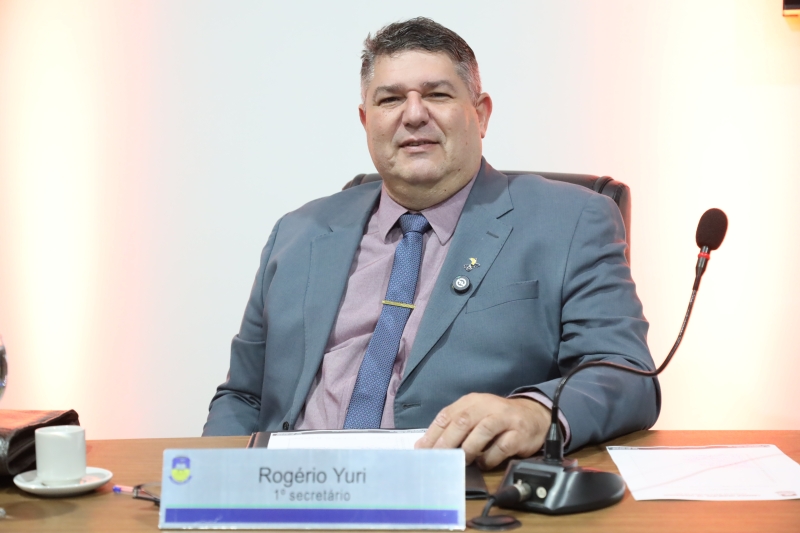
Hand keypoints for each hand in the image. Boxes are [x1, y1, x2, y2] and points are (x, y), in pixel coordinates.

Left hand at [413, 393, 550, 469]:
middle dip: (447, 441)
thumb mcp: (474, 417)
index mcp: (472, 401)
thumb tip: (425, 446)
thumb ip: (452, 428)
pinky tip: (484, 463)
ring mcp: (505, 419)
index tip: (422, 450)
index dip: (433, 433)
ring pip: (483, 431)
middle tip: (438, 458)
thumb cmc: (497, 419)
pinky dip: (489, 458)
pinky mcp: (518, 434)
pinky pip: (501, 447)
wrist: (533, 416)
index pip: (448, 415)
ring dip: (469, 449)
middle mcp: (488, 406)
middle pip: (463, 421)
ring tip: (462, 461)